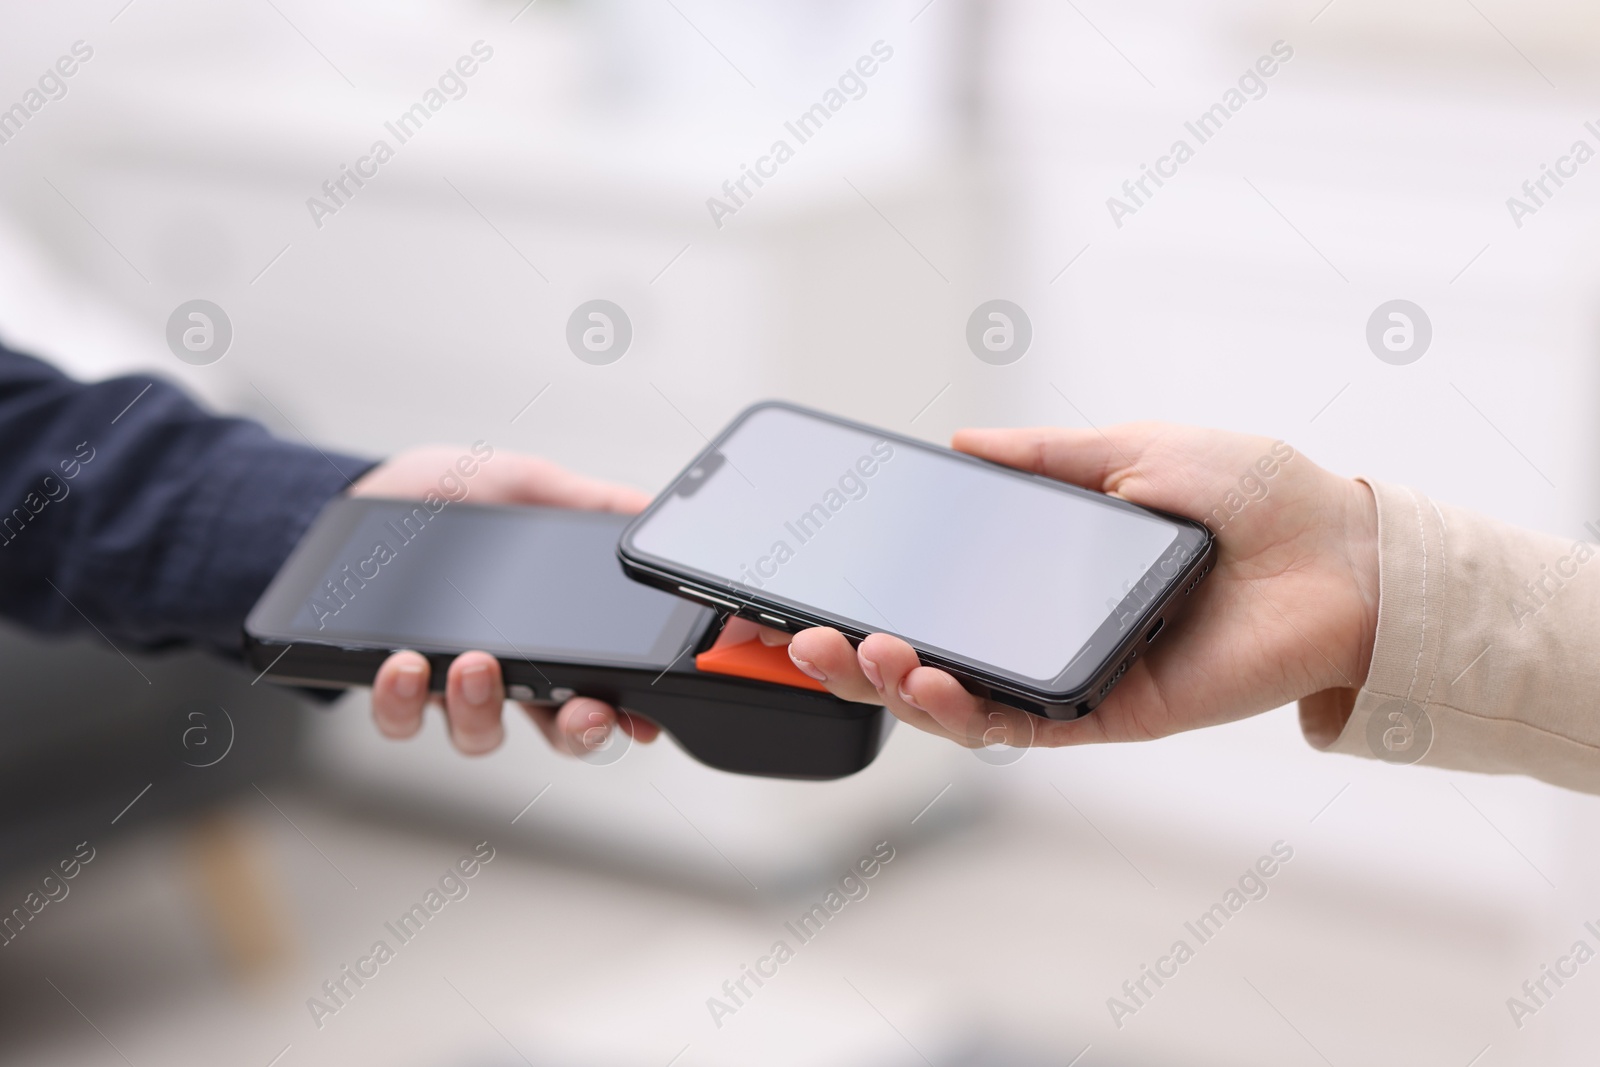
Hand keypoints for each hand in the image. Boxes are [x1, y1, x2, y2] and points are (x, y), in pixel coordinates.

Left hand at [348, 446, 660, 757]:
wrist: (370, 495)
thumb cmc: (448, 496)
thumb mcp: (527, 484)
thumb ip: (588, 500)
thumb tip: (648, 508)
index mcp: (554, 631)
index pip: (602, 684)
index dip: (625, 713)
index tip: (638, 714)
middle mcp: (510, 669)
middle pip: (560, 731)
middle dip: (579, 732)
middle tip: (579, 711)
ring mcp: (452, 681)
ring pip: (480, 734)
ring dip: (483, 709)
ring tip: (475, 664)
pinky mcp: (395, 684)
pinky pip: (403, 720)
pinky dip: (404, 702)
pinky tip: (404, 663)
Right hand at [780, 423, 1379, 748]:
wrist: (1342, 551)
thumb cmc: (1254, 495)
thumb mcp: (1131, 450)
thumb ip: (1041, 459)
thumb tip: (959, 443)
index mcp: (1046, 574)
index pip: (935, 594)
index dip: (866, 596)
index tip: (805, 587)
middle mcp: (1048, 632)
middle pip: (926, 657)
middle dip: (849, 655)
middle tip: (797, 636)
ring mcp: (1075, 677)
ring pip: (958, 703)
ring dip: (891, 685)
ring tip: (850, 653)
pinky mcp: (1111, 713)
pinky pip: (1021, 727)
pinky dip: (963, 710)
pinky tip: (923, 681)